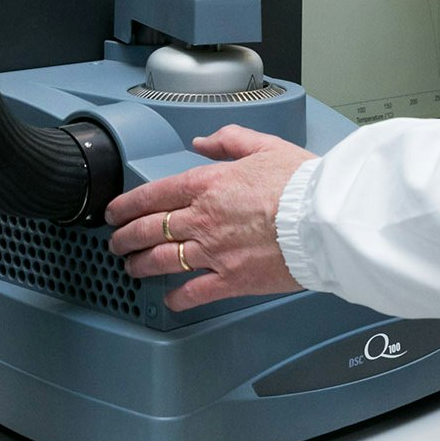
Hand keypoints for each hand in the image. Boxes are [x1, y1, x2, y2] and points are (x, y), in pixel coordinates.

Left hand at [106, 125, 316, 310]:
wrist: (326, 220)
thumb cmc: (301, 184)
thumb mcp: (265, 146)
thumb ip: (229, 141)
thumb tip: (203, 142)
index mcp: (207, 185)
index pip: (152, 195)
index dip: (125, 205)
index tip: (114, 212)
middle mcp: (203, 219)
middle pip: (149, 229)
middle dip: (124, 237)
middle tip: (116, 242)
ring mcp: (214, 252)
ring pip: (161, 260)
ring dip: (140, 265)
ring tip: (131, 268)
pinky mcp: (231, 280)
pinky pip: (194, 292)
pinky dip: (177, 298)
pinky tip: (169, 299)